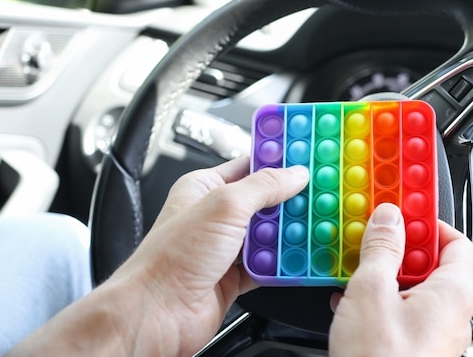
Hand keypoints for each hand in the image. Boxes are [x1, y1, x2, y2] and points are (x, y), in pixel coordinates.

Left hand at [7, 157, 308, 356]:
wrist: (157, 313)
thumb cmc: (170, 259)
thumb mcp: (224, 207)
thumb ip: (262, 187)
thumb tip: (292, 174)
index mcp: (204, 188)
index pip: (248, 165)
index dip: (276, 161)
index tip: (303, 158)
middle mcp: (214, 216)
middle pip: (263, 202)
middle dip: (288, 202)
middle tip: (316, 197)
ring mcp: (224, 248)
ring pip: (268, 235)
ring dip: (287, 235)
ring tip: (309, 228)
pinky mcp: (233, 276)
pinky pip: (267, 265)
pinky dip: (282, 264)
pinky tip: (295, 259)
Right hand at [328, 203, 472, 356]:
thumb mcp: (371, 293)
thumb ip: (380, 249)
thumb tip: (388, 219)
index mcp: (452, 294)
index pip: (457, 241)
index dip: (427, 222)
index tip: (400, 212)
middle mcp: (450, 315)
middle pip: (431, 264)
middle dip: (397, 247)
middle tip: (371, 237)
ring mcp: (433, 333)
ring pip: (412, 289)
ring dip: (383, 275)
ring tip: (356, 269)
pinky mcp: (414, 347)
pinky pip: (401, 312)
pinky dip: (379, 301)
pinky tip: (351, 301)